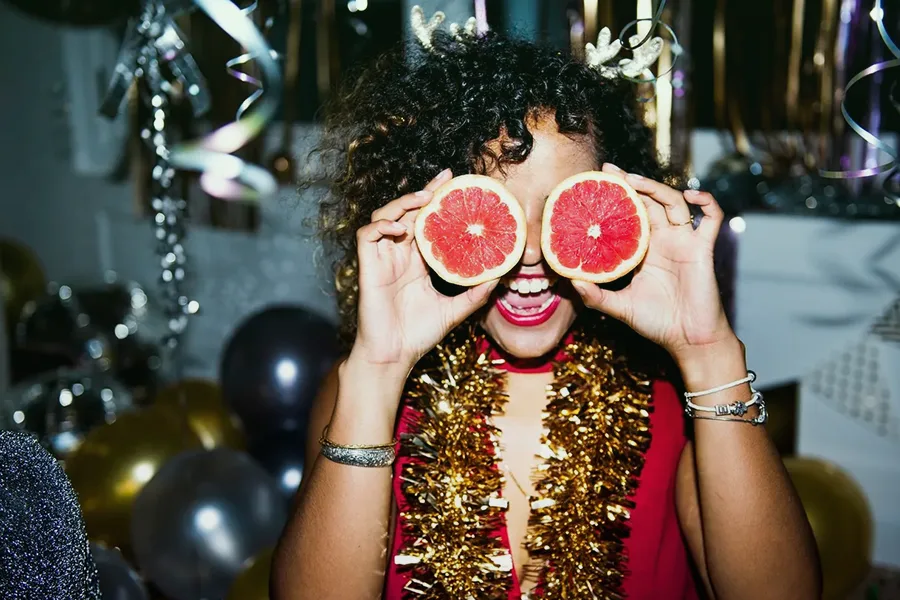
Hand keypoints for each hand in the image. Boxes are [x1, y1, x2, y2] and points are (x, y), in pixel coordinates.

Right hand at [351, 168, 498, 372]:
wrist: (394, 356)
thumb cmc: (418, 335)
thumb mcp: (455, 310)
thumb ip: (475, 294)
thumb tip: (500, 278)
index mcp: (416, 261)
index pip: (425, 221)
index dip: (436, 200)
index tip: (454, 183)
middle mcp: (398, 255)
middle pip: (406, 212)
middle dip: (423, 191)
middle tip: (444, 179)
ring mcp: (381, 259)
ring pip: (384, 216)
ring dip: (402, 203)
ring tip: (424, 199)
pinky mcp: (367, 267)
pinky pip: (367, 236)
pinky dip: (381, 226)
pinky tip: (400, 229)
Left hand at [572, 163, 735, 360]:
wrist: (688, 341)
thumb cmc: (657, 323)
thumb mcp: (619, 307)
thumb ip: (596, 295)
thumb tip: (571, 280)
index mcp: (644, 249)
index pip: (629, 214)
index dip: (617, 198)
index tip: (596, 182)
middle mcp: (664, 240)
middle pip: (649, 201)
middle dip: (631, 184)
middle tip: (610, 170)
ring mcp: (684, 242)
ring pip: (674, 203)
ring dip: (656, 188)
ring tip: (634, 181)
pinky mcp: (703, 249)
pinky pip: (712, 218)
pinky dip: (707, 202)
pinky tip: (691, 195)